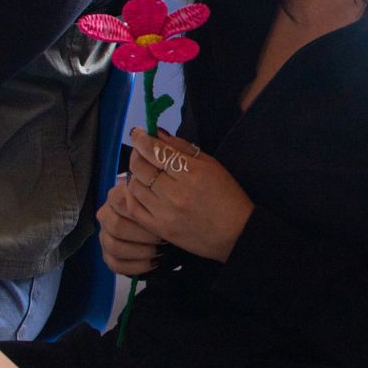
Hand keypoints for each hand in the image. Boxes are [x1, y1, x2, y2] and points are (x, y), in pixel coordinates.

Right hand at [98, 181, 164, 275]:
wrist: (158, 224)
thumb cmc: (159, 210)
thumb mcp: (158, 198)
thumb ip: (154, 198)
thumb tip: (155, 200)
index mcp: (115, 197)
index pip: (120, 204)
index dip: (140, 214)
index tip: (159, 221)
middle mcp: (106, 216)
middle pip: (117, 226)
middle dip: (142, 235)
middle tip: (161, 239)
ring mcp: (104, 236)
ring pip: (114, 246)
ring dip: (139, 251)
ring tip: (158, 251)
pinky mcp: (108, 256)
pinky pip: (116, 265)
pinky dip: (136, 266)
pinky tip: (152, 263)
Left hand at [118, 128, 253, 262]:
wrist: (236, 234)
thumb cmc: (227, 195)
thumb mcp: (211, 164)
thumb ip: (182, 147)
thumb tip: (156, 133)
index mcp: (192, 174)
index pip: (156, 151)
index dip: (142, 140)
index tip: (138, 134)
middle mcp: (175, 193)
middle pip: (140, 168)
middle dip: (136, 154)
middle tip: (141, 151)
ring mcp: (165, 213)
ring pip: (134, 187)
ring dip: (134, 174)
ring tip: (143, 171)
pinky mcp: (159, 229)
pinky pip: (133, 208)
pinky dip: (131, 195)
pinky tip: (140, 189)